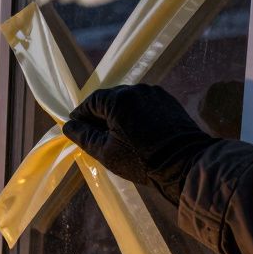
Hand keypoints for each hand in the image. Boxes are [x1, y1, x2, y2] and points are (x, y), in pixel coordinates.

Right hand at [62, 84, 214, 205]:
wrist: (184, 163)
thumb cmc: (140, 160)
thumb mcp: (105, 152)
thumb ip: (84, 136)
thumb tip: (68, 126)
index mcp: (118, 99)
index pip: (90, 101)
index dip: (81, 116)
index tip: (77, 129)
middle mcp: (136, 90)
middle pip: (109, 99)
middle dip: (100, 115)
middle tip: (96, 135)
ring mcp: (154, 94)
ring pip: (127, 101)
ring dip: (118, 115)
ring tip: (117, 135)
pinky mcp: (168, 101)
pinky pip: (143, 104)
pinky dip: (135, 115)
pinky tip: (135, 132)